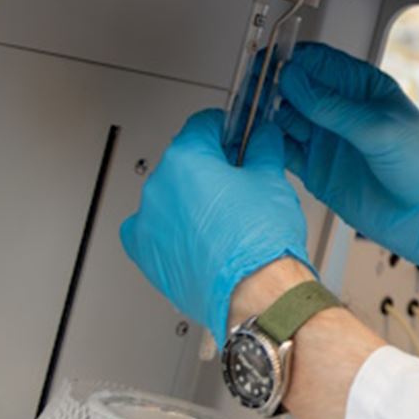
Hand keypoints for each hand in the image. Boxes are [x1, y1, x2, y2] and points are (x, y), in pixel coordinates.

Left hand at [120, 109, 310, 342]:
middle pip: (184, 162)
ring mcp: (149, 223)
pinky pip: (156, 231)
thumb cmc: (259, 242)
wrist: (254, 293)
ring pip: (169, 197)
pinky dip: (174, 230)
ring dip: (191, 200)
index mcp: (185, 159)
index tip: (237, 137)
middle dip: (209, 168)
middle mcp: (159, 187)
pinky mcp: (146, 255)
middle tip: (239, 182)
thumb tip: (262, 137)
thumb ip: (263, 148)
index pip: (203, 125)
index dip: (227, 129)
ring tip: (225, 219)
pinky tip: (201, 238)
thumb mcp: (271, 178)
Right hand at [275, 43, 418, 291]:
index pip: (320, 63)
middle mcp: (342, 113)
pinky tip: (257, 139)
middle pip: (297, 88)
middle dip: (272, 83)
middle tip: (251, 85)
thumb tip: (293, 80)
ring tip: (248, 110)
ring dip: (265, 112)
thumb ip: (334, 108)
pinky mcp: (318, 171)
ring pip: (285, 118)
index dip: (293, 59)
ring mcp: (328, 141)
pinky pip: (284, 151)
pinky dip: (267, 145)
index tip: (269, 61)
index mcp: (364, 90)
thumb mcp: (380, 131)